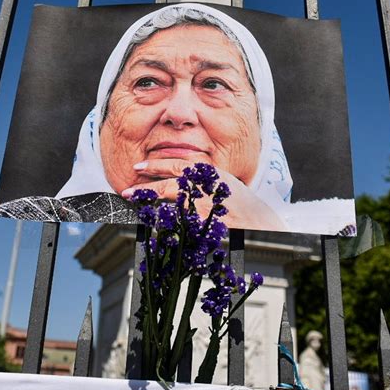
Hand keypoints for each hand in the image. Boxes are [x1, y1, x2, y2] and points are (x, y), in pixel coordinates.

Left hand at [121, 159, 285, 230]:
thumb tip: (181, 175)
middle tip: (127, 190)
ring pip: (168, 202)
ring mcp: (203, 205)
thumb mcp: (225, 181)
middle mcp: (204, 185)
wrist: (261, 223)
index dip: (155, 165)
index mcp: (208, 172)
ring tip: (134, 205)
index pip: (176, 164)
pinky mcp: (202, 223)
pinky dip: (165, 223)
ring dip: (150, 205)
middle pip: (167, 183)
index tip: (139, 166)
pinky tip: (153, 224)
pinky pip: (177, 222)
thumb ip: (203, 176)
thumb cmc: (244, 204)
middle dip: (145, 186)